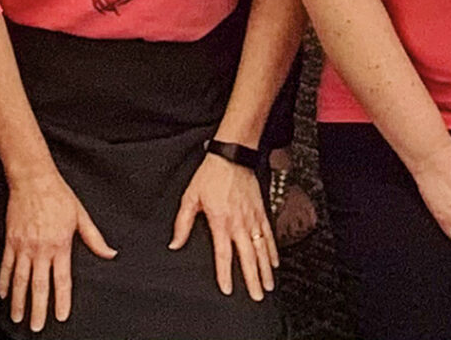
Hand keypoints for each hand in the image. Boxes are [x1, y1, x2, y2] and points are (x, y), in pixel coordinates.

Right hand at [0, 170, 115, 332]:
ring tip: (17, 317)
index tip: (61, 316)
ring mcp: (24, 246)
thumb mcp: (81, 216)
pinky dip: (4, 282)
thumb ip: (94, 238)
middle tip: (36, 327)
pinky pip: (6, 266)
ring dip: (18, 301)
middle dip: (38, 309)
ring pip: (20, 280)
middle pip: (39, 286)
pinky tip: (3, 294)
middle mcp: (41, 249)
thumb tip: (111, 253)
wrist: (33, 179)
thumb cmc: (59, 195)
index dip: (62, 300)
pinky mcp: (11, 240)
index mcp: (61, 245)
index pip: (62, 280)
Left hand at [171, 153, 276, 299]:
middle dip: (253, 279)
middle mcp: (239, 223)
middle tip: (257, 296)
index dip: (225, 274)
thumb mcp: (190, 197)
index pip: (223, 254)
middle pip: (248, 257)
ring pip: (261, 249)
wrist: (233, 155)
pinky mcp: (261, 211)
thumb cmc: (211, 175)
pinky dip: (273, 250)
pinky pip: (269, 234)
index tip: (228, 290)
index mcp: (221, 222)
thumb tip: (175, 244)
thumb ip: (183, 223)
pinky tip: (275, 262)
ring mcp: (253, 218)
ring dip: (266, 269)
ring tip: (269, 285)